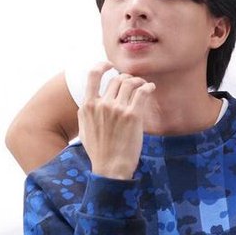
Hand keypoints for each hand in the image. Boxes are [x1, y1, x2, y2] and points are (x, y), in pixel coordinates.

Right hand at [78, 62, 154, 179]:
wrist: (110, 168)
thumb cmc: (98, 153)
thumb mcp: (84, 130)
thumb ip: (86, 113)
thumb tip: (88, 102)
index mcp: (88, 106)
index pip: (93, 75)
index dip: (102, 65)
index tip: (110, 65)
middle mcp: (102, 104)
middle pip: (117, 79)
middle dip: (126, 78)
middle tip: (133, 83)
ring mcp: (118, 109)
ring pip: (130, 83)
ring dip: (138, 81)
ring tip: (143, 85)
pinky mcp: (133, 115)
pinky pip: (143, 92)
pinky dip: (148, 87)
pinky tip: (151, 88)